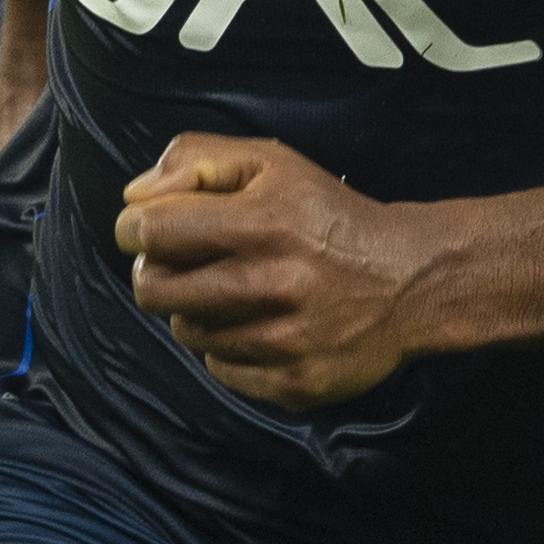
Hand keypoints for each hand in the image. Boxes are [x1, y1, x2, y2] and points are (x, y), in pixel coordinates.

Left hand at [114, 135, 432, 408]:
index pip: (151, 231)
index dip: (138, 227)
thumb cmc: (330, 216)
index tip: (154, 228)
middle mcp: (269, 285)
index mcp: (261, 223)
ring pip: (185, 331)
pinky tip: (262, 325)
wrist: (410, 281)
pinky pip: (220, 369)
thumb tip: (134, 196)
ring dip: (198, 309)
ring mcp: (281, 342)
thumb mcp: (273, 163)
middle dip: (158, 271)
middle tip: (189, 262)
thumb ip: (198, 160)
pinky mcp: (292, 384)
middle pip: (152, 290)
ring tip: (237, 291)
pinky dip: (230, 348)